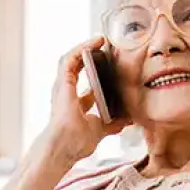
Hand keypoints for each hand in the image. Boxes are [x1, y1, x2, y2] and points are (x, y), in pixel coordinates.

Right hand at [45, 36, 131, 163]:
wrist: (62, 149)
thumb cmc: (73, 144)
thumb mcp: (99, 131)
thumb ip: (112, 124)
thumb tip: (127, 120)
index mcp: (75, 103)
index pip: (86, 83)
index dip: (97, 72)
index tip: (110, 64)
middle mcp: (66, 93)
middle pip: (77, 67)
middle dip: (91, 55)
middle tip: (107, 47)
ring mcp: (63, 88)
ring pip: (71, 60)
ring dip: (85, 48)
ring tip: (100, 40)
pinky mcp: (62, 84)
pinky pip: (69, 60)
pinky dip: (81, 49)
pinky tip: (94, 43)